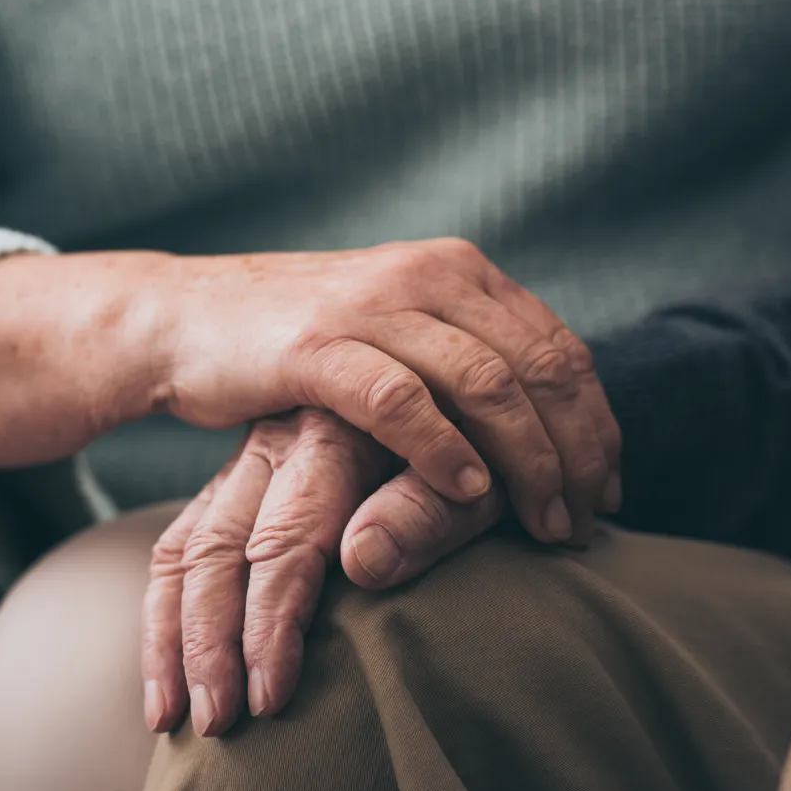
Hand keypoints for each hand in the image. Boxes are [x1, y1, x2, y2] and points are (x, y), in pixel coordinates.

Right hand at [141, 409, 504, 736]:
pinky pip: (176, 547)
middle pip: (218, 551)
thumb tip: (360, 562)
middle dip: (208, 644)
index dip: (271, 624)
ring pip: (183, 551)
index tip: (270, 697)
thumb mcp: (476, 481)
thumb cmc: (484, 459)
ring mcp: (245, 464)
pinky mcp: (234, 486)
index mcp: (330, 435)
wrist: (467, 408)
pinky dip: (162, 611)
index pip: (285, 543)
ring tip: (171, 718)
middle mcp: (274, 445)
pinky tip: (163, 671)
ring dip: (173, 637)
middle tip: (217, 725)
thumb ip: (425, 514)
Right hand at [157, 239, 619, 542]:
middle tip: (585, 517)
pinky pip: (402, 401)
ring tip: (542, 520)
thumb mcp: (392, 334)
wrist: (184, 321)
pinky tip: (469, 492)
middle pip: (539, 367)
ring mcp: (371, 307)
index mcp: (455, 270)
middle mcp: (425, 275)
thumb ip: (458, 357)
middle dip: (576, 450)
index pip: (558, 346)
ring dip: (527, 460)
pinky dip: (445, 450)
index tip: (606, 486)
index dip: (596, 422)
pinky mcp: (316, 346)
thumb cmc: (294, 345)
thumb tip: (541, 422)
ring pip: (486, 383)